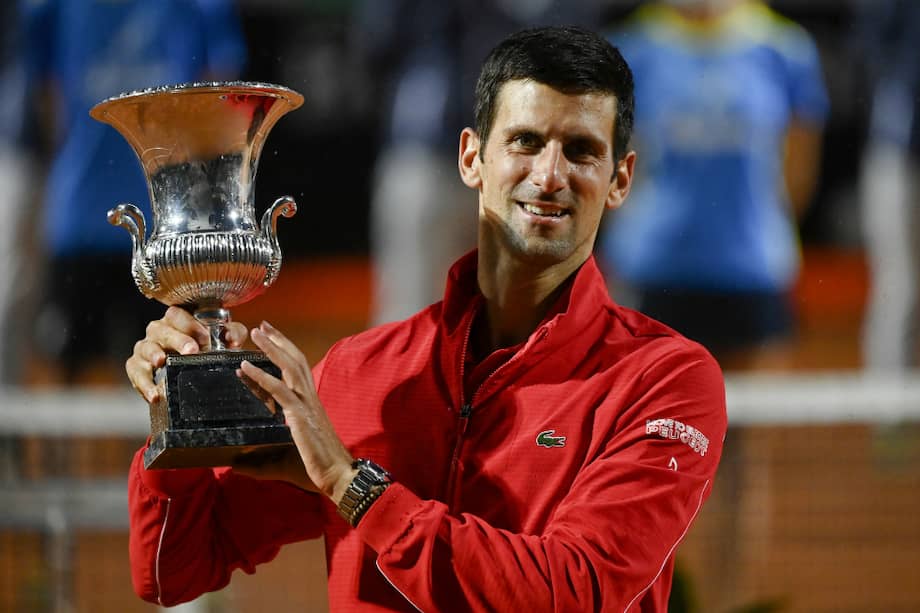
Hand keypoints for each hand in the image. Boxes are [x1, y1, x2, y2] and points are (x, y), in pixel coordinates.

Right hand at [125, 306, 247, 402]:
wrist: (189, 372)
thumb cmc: (206, 348)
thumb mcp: (223, 339)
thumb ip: (233, 334)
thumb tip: (233, 340)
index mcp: (177, 320)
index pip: (177, 314)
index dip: (190, 324)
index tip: (205, 337)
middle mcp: (159, 331)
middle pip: (162, 329)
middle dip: (177, 339)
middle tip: (191, 350)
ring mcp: (146, 348)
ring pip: (145, 347)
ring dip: (153, 354)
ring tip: (161, 362)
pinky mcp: (136, 366)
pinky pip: (135, 372)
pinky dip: (144, 384)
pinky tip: (155, 394)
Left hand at [239, 321, 356, 503]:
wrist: (337, 476)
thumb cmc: (315, 468)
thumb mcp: (281, 461)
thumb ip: (258, 461)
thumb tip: (234, 464)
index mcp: (309, 404)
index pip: (295, 371)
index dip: (282, 353)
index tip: (267, 340)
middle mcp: (309, 398)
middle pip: (295, 360)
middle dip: (278, 340)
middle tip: (261, 325)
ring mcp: (306, 405)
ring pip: (289, 367)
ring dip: (271, 347)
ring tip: (255, 332)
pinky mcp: (300, 415)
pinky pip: (279, 390)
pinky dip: (261, 376)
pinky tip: (246, 366)